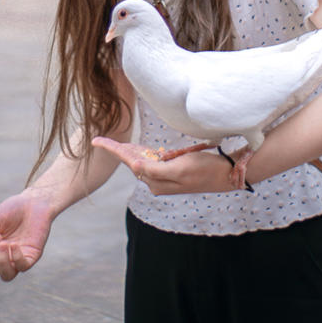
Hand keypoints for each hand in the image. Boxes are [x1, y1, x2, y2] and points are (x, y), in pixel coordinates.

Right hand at [0, 191, 52, 281]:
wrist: (33, 201)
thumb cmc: (12, 209)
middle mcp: (5, 257)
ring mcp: (19, 258)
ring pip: (7, 276)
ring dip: (1, 262)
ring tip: (4, 244)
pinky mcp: (32, 255)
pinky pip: (23, 267)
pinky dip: (16, 258)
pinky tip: (14, 244)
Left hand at [92, 137, 235, 194]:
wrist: (225, 173)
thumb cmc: (204, 168)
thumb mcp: (180, 168)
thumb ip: (156, 170)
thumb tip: (135, 168)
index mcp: (156, 181)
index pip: (130, 162)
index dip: (113, 150)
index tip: (95, 141)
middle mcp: (157, 182)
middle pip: (132, 161)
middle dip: (118, 150)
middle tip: (100, 140)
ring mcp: (164, 178)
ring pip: (141, 161)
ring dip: (129, 151)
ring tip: (113, 143)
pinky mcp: (171, 173)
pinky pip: (151, 162)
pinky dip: (142, 153)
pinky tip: (137, 149)